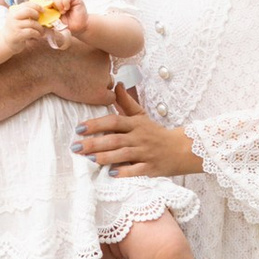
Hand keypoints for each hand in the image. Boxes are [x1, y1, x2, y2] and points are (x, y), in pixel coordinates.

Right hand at [4, 2, 53, 54]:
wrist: (6, 41)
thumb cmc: (16, 29)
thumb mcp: (18, 19)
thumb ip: (26, 14)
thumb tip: (41, 11)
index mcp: (14, 11)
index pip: (26, 4)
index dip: (36, 6)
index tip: (42, 10)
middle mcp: (13, 17)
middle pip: (28, 11)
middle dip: (37, 15)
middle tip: (39, 21)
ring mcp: (15, 26)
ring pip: (32, 23)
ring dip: (39, 28)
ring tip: (40, 31)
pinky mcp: (18, 35)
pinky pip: (31, 32)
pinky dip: (37, 34)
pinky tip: (37, 36)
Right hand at [37, 32, 116, 106]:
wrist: (42, 66)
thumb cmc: (49, 52)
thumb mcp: (66, 38)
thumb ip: (77, 41)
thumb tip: (75, 33)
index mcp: (99, 48)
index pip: (104, 58)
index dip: (93, 63)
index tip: (82, 66)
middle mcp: (105, 61)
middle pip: (106, 70)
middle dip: (96, 74)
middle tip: (79, 76)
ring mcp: (103, 77)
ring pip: (107, 84)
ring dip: (97, 86)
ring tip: (80, 85)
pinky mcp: (98, 94)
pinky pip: (110, 98)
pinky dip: (100, 98)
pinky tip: (87, 95)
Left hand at [49, 0, 91, 38]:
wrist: (79, 27)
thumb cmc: (67, 24)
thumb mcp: (55, 21)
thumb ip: (49, 16)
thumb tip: (41, 14)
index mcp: (54, 4)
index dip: (46, 3)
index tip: (48, 11)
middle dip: (53, 4)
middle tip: (57, 12)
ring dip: (59, 4)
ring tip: (63, 12)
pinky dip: (65, 2)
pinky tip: (67, 8)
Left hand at [77, 86, 200, 180]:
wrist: (182, 149)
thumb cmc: (156, 133)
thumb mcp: (142, 116)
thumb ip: (126, 102)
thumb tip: (116, 84)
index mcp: (136, 124)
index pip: (114, 121)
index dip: (96, 124)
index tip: (79, 129)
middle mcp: (140, 137)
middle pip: (114, 139)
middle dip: (94, 143)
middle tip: (76, 147)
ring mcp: (146, 153)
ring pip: (123, 155)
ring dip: (105, 157)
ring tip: (89, 159)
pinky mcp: (151, 168)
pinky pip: (136, 170)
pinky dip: (124, 172)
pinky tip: (111, 173)